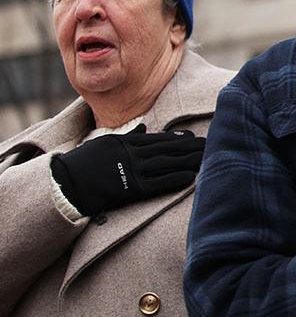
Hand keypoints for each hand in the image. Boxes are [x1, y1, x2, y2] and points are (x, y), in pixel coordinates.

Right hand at [50, 124, 205, 216]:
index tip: (192, 137)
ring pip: (167, 164)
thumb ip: (128, 136)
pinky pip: (158, 184)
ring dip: (188, 161)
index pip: (157, 139)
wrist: (65, 184)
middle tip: (209, 145)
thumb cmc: (83, 163)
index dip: (177, 139)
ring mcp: (133, 171)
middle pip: (167, 149)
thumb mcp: (104, 143)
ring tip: (206, 159)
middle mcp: (132, 154)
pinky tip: (190, 178)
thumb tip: (144, 126)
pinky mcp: (131, 189)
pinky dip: (175, 180)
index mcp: (126, 142)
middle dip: (189, 147)